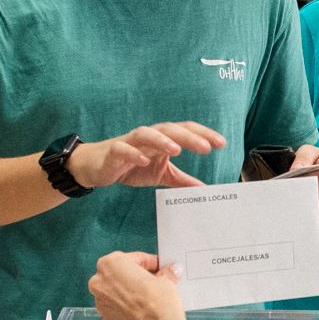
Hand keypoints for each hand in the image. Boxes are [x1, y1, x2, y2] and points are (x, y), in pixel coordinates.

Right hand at [72, 122, 225, 190]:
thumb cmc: (131, 166)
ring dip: (162, 140)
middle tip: (207, 147)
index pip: (185, 132)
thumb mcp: (161, 174)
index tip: (221, 143)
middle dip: (189, 137)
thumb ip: (181, 180)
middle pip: (170, 130)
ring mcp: (130, 142)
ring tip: (177, 149)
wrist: (97, 167)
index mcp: (162, 140)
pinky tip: (144, 160)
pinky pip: (123, 149)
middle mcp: (148, 137)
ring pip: (147, 134)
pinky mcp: (114, 152)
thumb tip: (203, 189)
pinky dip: (134, 153)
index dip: (203, 135)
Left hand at [89, 251, 186, 319]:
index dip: (149, 263)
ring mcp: (100, 305)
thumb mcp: (166, 279)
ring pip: (116, 296)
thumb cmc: (159, 300)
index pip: (133, 259)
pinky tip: (142, 314)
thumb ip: (165, 273)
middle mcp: (99, 283)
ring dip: (129, 296)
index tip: (158, 267)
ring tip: (148, 301)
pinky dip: (128, 313)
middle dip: (135, 279)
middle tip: (153, 283)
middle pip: (120, 277)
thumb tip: (170, 271)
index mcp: (110, 264)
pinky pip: (117, 313)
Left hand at [294, 144, 318, 230]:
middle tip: (291, 193)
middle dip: (304, 193)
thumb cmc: (315, 164)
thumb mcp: (309, 153)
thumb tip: (297, 170)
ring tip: (298, 199)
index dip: (306, 180)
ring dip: (306, 205)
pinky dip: (310, 216)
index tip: (294, 181)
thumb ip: (303, 158)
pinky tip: (305, 208)